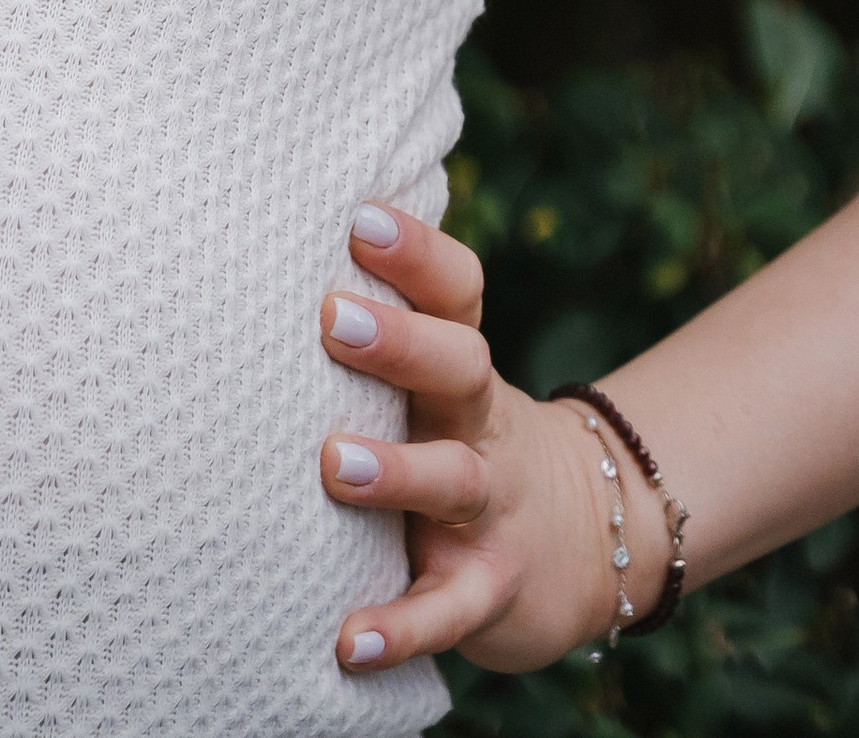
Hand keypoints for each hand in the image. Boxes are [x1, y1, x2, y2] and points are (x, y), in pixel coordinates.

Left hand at [317, 204, 622, 677]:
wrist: (582, 544)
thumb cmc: (464, 439)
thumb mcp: (442, 382)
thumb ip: (388, 330)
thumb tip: (276, 241)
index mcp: (462, 367)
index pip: (456, 293)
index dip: (418, 253)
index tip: (360, 217)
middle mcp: (481, 427)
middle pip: (459, 367)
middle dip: (400, 342)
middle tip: (329, 315)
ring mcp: (492, 510)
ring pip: (455, 481)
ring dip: (397, 472)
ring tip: (332, 465)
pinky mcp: (489, 590)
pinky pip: (448, 611)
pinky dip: (402, 628)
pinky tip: (350, 641)